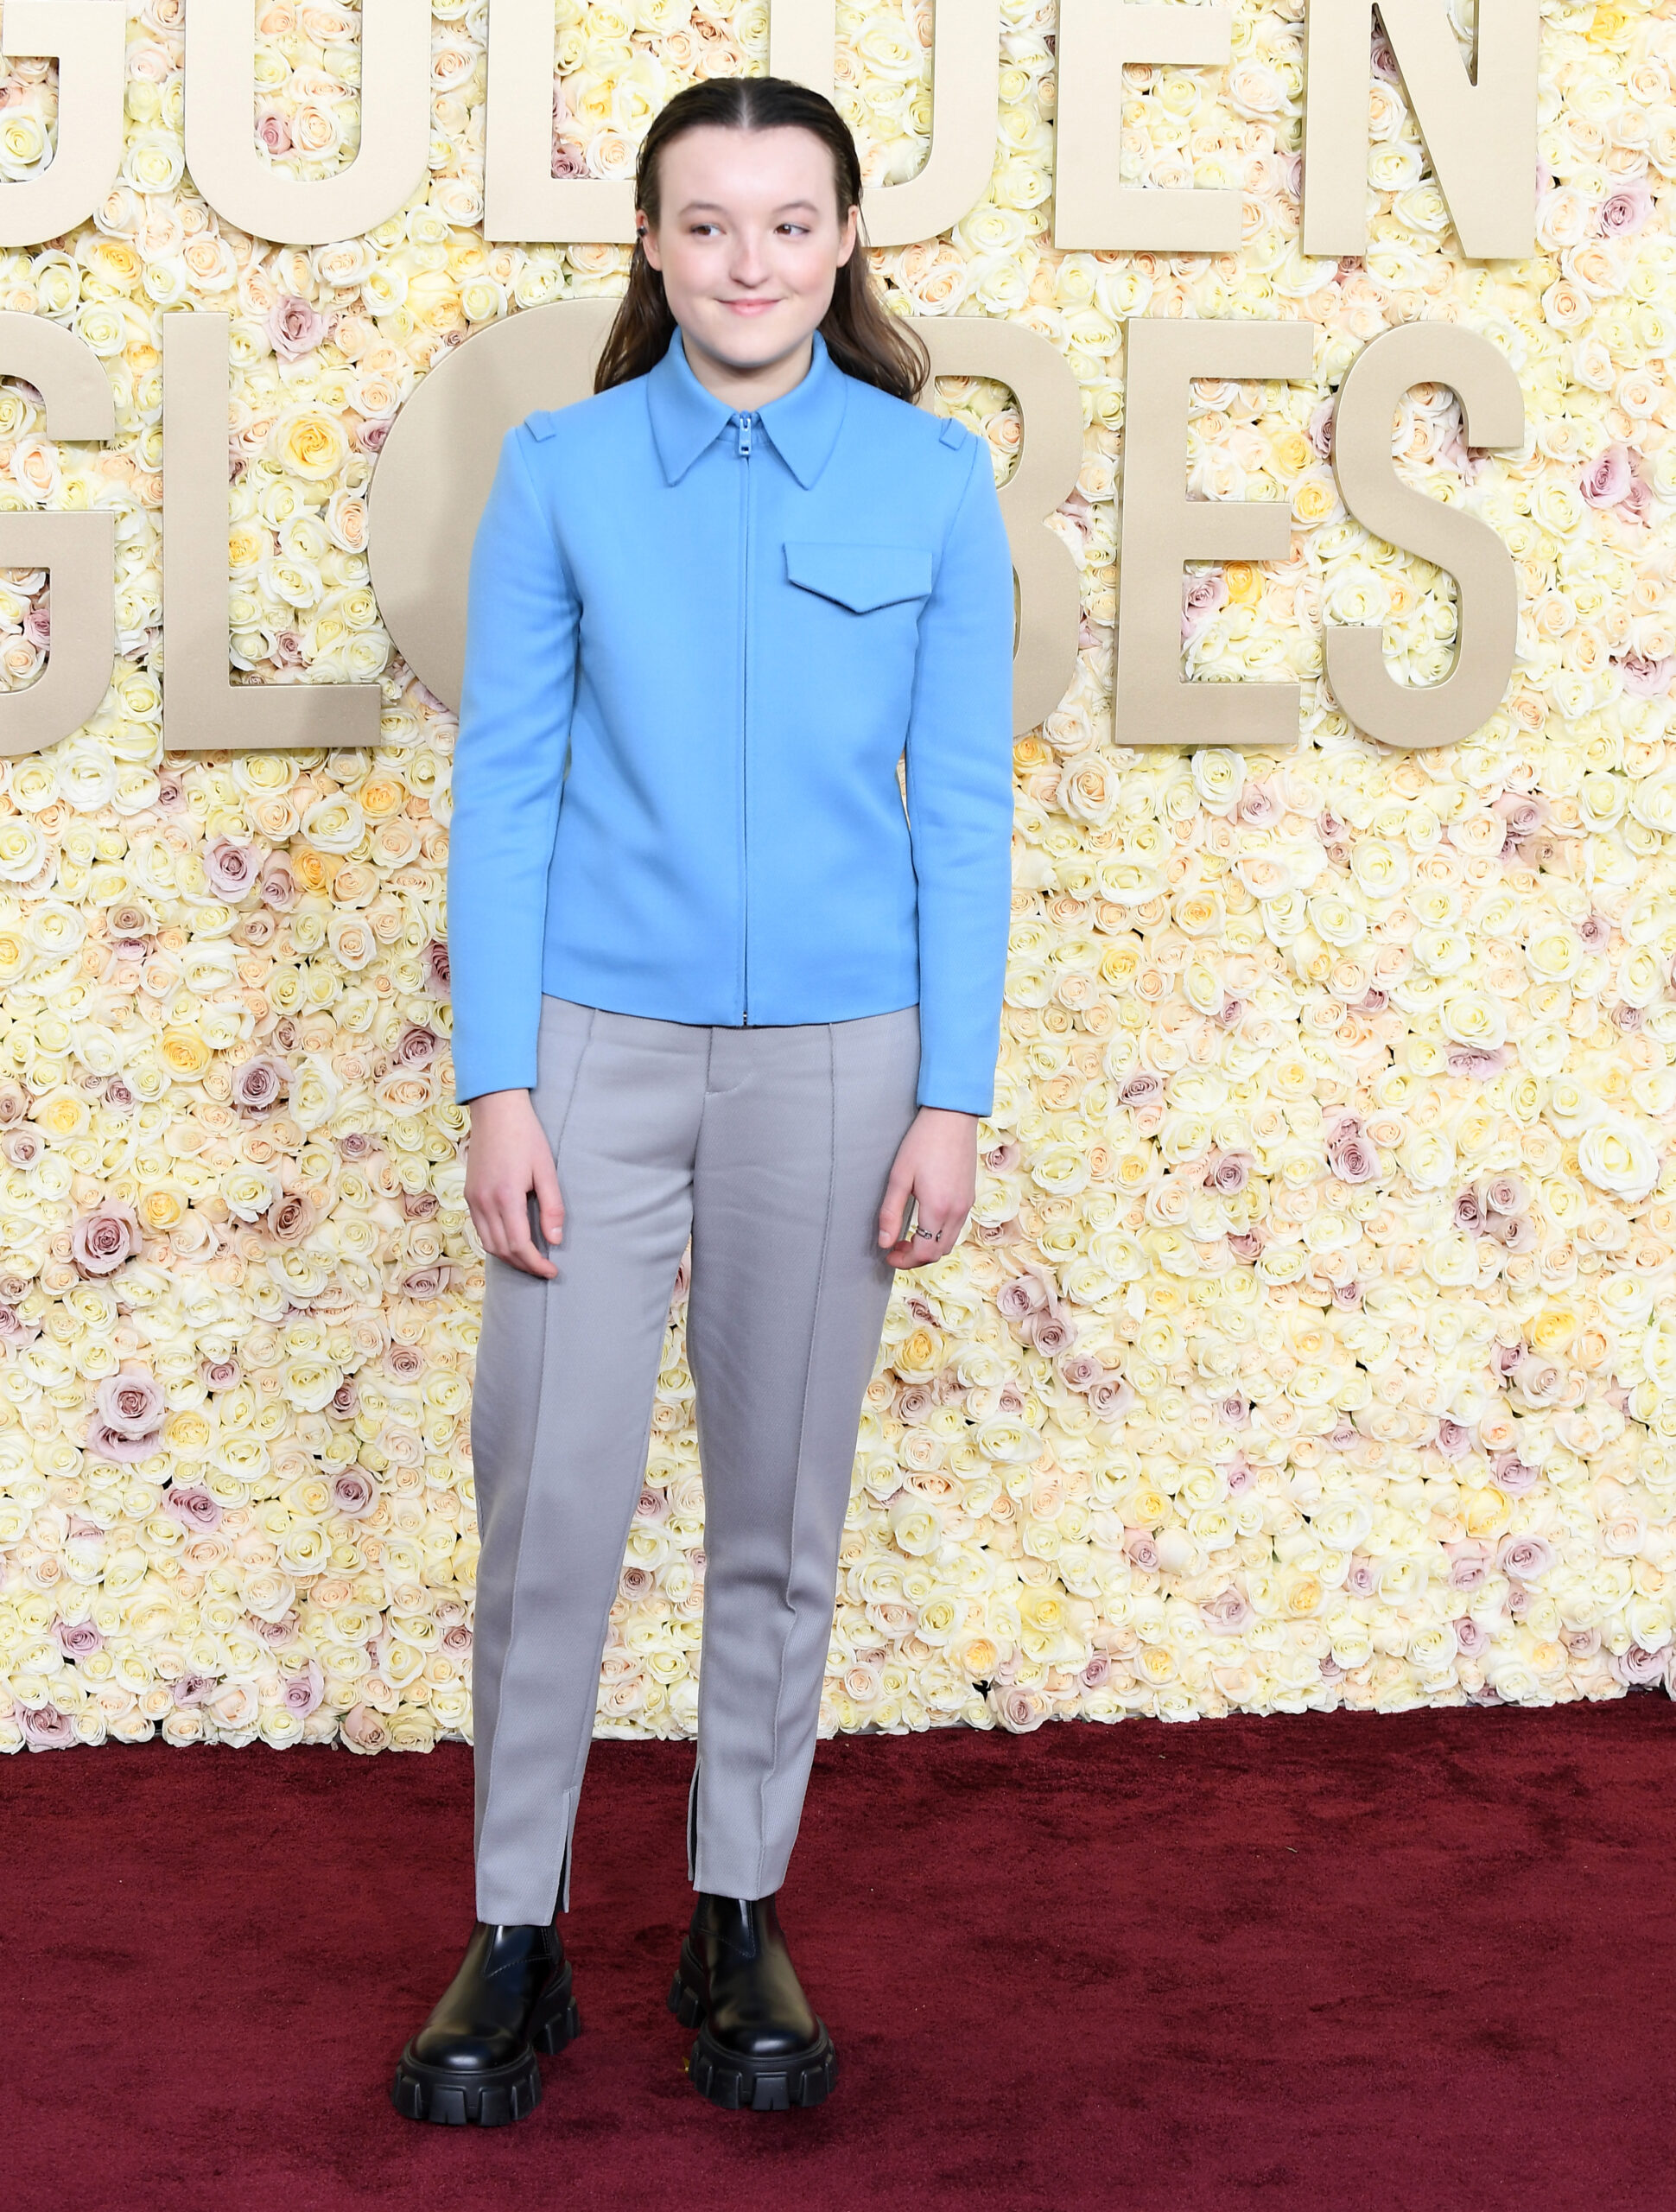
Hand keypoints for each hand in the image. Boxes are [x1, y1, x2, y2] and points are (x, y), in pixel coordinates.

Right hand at [463, 1088, 563, 1277]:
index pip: (520, 1245)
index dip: (536, 1264)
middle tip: (544, 1269)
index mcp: (506, 1197)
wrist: (496, 1110)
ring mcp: (473, 1198)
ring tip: (530, 1259)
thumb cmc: (526, 1136)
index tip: (552, 1271)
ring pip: (488, 1243)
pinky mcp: (469, 1194)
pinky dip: (496, 1242)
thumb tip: (554, 1241)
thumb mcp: (546, 1170)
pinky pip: (480, 1228)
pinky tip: (512, 1241)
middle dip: (524, 1265)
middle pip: (502, 1250)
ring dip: (509, 1257)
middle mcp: (485, 1202)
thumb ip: (552, 1208)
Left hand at [877, 1106, 979, 1268]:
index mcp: (938, 1208)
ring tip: (908, 1237)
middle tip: (895, 1247)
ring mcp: (966, 1204)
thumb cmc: (922, 1142)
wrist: (952, 1117)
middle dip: (916, 1257)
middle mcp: (957, 1211)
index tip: (888, 1255)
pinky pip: (956, 1227)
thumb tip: (884, 1242)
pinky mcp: (969, 1196)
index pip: (924, 1252)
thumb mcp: (899, 1176)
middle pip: (939, 1252)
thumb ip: (890, 1213)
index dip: (904, 1260)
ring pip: (949, 1242)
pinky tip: (925, 1223)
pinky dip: (940, 1235)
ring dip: (929, 1247)